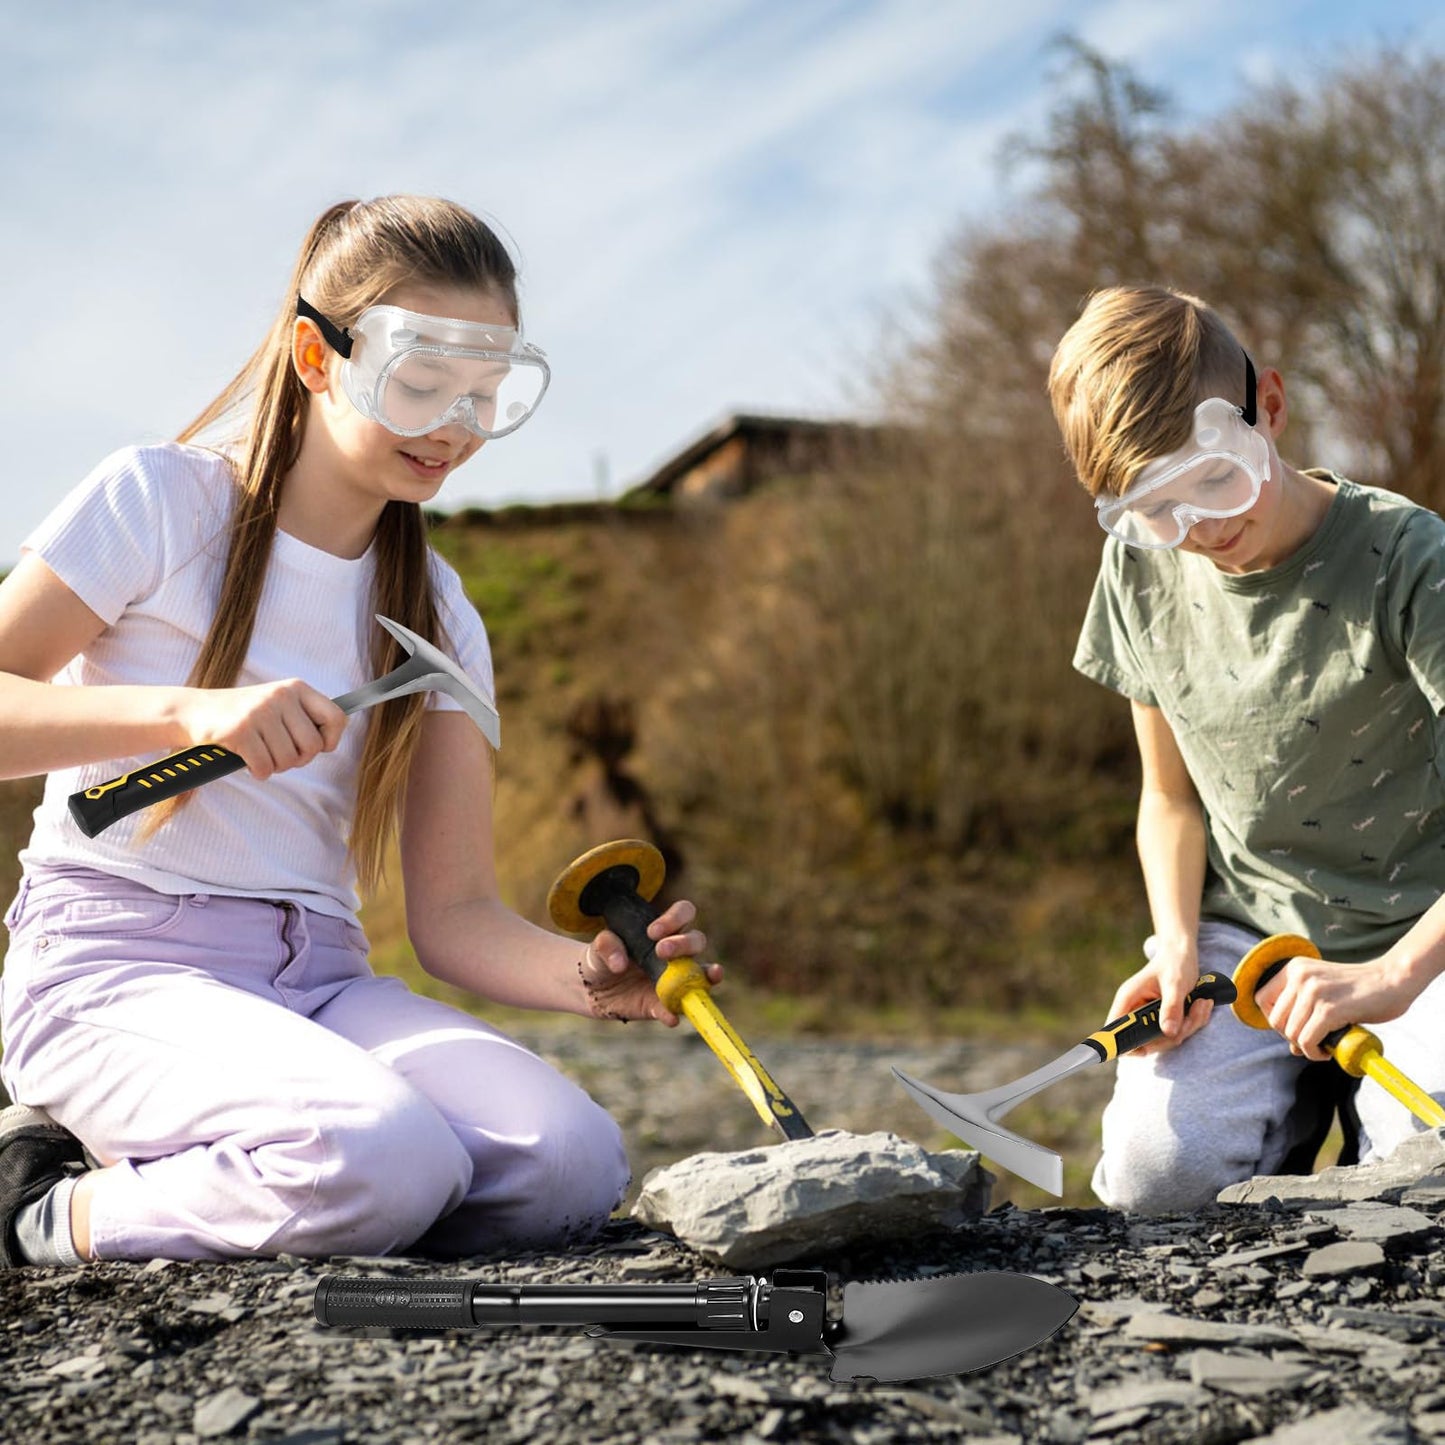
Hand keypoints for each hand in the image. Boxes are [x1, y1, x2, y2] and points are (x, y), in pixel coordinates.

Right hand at [175, 680, 347, 779]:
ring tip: (261, 754)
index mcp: (296, 688)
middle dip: (298, 759)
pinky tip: (248, 761)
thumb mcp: (278, 703)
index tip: (317, 747)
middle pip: (312, 746)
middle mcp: (280, 696)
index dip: (331, 739)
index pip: (336, 717)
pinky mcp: (239, 731)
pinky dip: (258, 772)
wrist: (194, 710)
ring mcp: (259, 712)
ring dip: (275, 766)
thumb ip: (305, 717)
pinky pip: (264, 767)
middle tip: (280, 755)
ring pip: (288, 760)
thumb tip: (331, 741)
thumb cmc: (244, 714)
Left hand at [578, 898, 720, 1024]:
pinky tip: (669, 1016)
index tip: (653, 932)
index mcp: (663, 931)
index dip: (676, 918)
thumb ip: (606, 946)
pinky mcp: (664, 1005)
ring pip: (701, 975)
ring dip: (706, 975)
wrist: (592, 989)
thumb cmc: (601, 959)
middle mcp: (676, 954)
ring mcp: (675, 981)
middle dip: (684, 943)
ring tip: (708, 975)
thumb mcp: (597, 947)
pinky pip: (675, 1010)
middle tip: (661, 950)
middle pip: (697, 941)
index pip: (684, 914)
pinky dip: (674, 1013)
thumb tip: (619, 963)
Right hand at [1106, 935, 1214, 1056]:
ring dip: (1188, 1026)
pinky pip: (1178, 1032)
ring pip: (1167, 1039)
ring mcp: (1151, 1017)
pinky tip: (1201, 1005)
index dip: (1124, 1043)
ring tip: (1201, 1004)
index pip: (1114, 1030)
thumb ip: (1171, 1008)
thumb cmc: (1174, 963)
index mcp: (1128, 1000)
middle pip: (1146, 1042)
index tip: (1146, 1048)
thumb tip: (1168, 1032)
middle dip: (1172, 1035)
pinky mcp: (1165, 1020)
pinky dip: (1194, 1023)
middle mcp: (1136, 1011)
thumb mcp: (1175, 983)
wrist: (1182, 954)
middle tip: (1191, 1017)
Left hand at [1255, 952, 1418, 1060]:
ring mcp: (1314, 991)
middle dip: (1291, 1037)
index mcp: (1295, 968)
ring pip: (1291, 1033)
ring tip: (1323, 1046)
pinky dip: (1314, 1052)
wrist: (1394, 979)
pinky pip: (1307, 1040)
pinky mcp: (1329, 1009)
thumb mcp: (1324, 991)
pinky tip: (1327, 1051)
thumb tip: (1291, 1047)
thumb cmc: (1360, 989)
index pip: (1262, 999)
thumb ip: (1303, 1011)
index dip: (1274, 1020)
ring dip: (1306, 1047)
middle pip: (1275, 1020)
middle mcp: (1300, 976)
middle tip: (1312, 1040)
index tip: (1293, 1028)